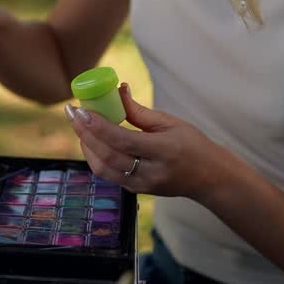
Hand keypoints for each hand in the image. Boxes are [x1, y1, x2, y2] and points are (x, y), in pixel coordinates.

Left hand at [66, 83, 240, 201]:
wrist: (209, 178)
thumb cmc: (193, 145)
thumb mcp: (171, 123)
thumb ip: (140, 112)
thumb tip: (117, 92)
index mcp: (164, 151)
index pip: (122, 140)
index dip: (97, 125)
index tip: (81, 109)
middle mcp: (151, 172)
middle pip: (107, 156)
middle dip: (85, 133)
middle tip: (73, 113)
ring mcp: (142, 186)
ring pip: (103, 169)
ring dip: (87, 146)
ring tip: (80, 125)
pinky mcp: (136, 192)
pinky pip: (108, 175)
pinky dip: (95, 157)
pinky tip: (92, 140)